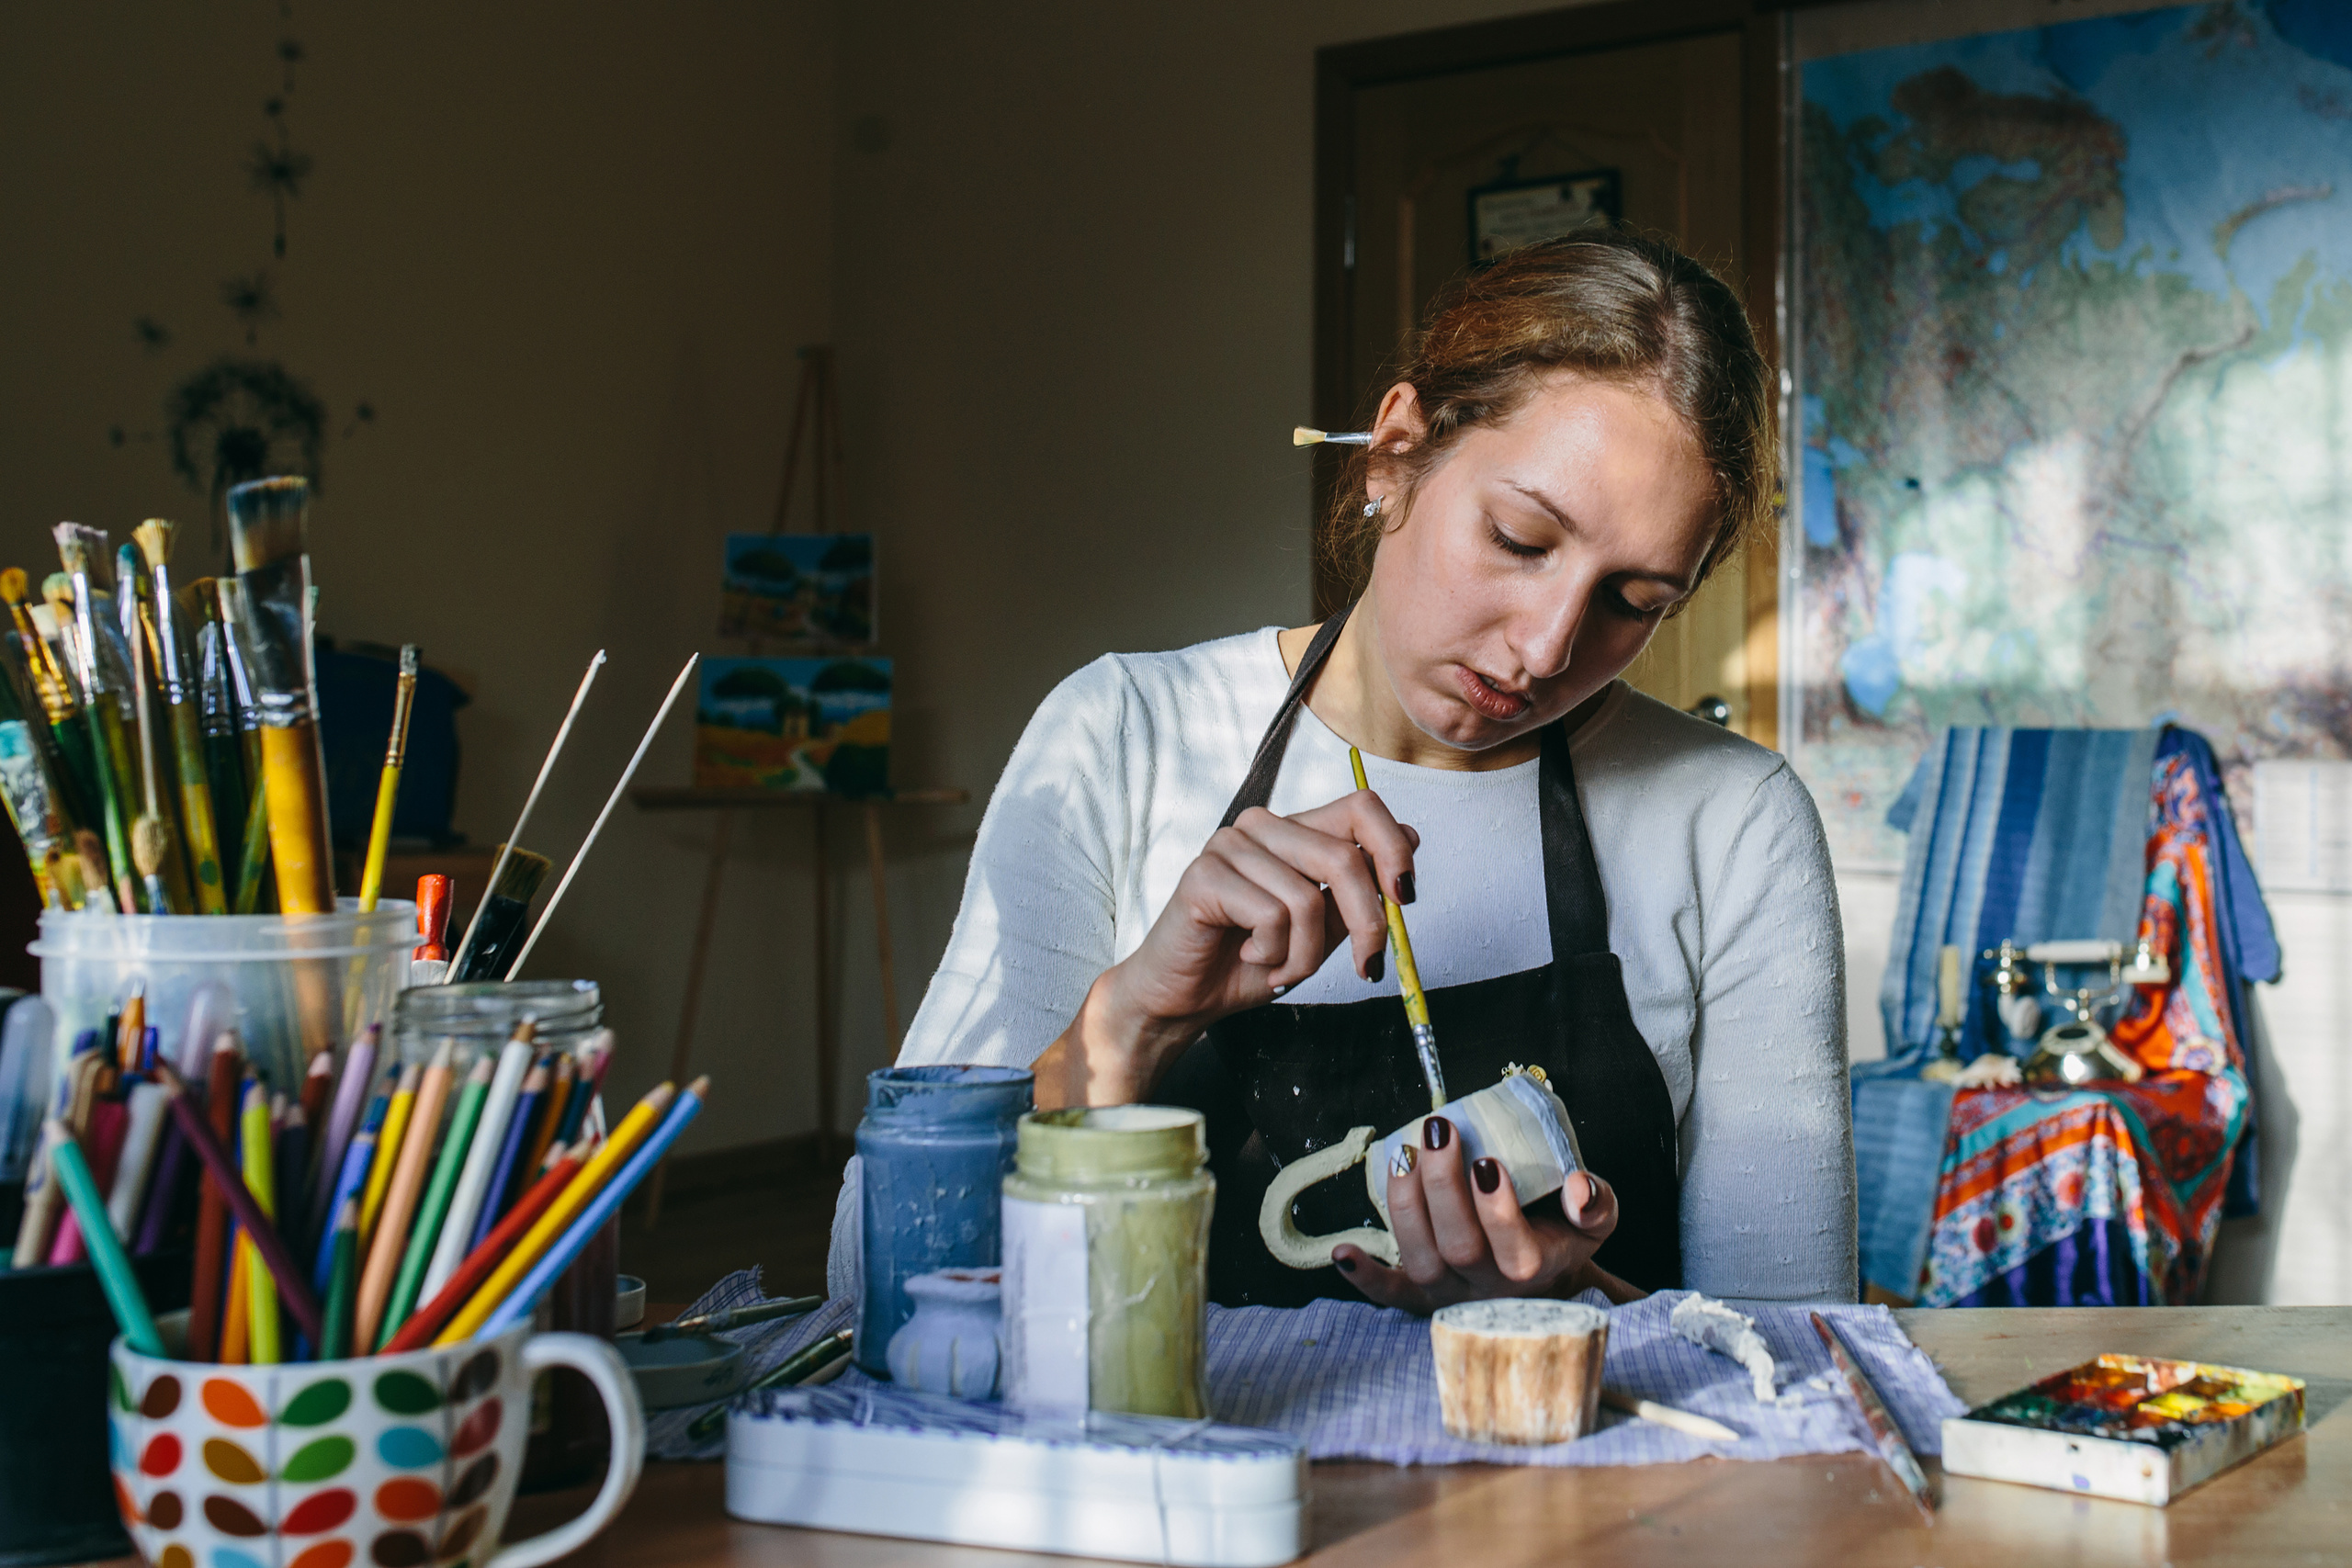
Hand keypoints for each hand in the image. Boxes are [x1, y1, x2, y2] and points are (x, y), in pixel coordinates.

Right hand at [1033, 791, 1417, 1105]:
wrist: (1185, 998)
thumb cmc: (1249, 961)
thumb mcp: (1323, 930)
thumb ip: (1357, 889)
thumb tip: (1410, 838)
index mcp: (1294, 831)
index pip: (1361, 807)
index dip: (1394, 850)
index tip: (1405, 898)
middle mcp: (1262, 827)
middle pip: (1344, 857)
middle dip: (1367, 924)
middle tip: (1366, 967)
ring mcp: (1229, 845)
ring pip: (1308, 898)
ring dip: (1307, 954)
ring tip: (1281, 967)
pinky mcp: (1204, 875)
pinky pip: (1271, 916)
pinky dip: (1273, 953)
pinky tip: (1250, 956)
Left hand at [1331, 1115, 1622, 1311]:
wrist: (1543, 1277)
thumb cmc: (1563, 1235)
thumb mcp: (1595, 1220)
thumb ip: (1596, 1202)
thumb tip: (1579, 1187)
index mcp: (1535, 1269)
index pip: (1514, 1252)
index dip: (1496, 1209)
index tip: (1487, 1161)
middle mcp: (1488, 1289)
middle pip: (1459, 1248)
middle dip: (1443, 1186)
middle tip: (1439, 1132)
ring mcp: (1450, 1294)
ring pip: (1422, 1261)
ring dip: (1406, 1206)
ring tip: (1405, 1155)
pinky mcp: (1419, 1295)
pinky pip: (1389, 1295)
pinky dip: (1365, 1276)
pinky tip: (1345, 1250)